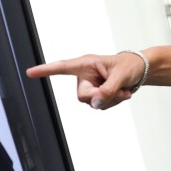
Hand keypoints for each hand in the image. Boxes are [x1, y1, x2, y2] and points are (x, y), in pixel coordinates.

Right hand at [26, 53, 141, 109]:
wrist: (140, 71)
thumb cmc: (129, 66)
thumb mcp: (121, 76)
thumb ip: (108, 90)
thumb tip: (95, 102)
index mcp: (86, 64)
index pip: (62, 67)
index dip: (45, 71)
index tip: (29, 73)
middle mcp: (84, 76)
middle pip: (82, 96)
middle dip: (101, 96)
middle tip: (117, 89)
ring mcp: (90, 87)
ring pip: (93, 104)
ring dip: (111, 100)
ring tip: (122, 89)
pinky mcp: (97, 95)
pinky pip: (101, 106)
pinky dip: (114, 102)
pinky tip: (122, 93)